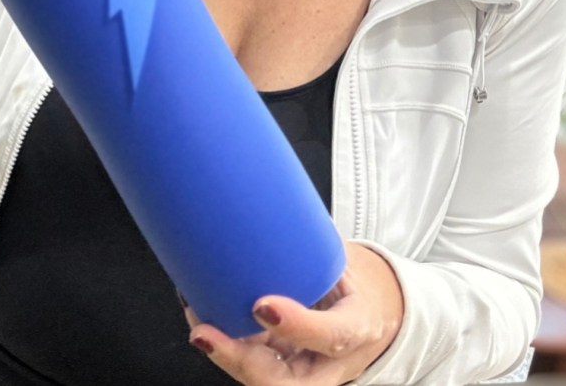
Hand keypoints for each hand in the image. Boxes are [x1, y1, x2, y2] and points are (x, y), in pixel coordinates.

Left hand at [187, 242, 403, 385]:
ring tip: (194, 316)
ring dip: (221, 350)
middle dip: (237, 360)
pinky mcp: (279, 368)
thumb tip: (281, 198)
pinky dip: (221, 342)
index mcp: (357, 329)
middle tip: (204, 333)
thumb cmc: (358, 291)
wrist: (371, 322)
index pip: (332, 336)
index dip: (296, 326)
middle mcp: (328, 362)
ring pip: (259, 377)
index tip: (261, 305)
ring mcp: (301, 371)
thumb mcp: (351, 264)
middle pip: (282, 382)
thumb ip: (319, 242)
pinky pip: (249, 362)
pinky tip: (199, 313)